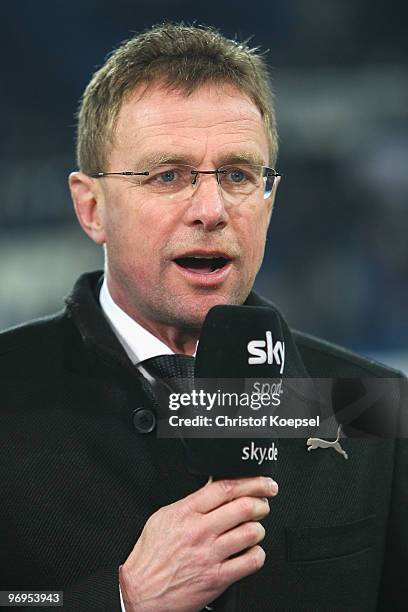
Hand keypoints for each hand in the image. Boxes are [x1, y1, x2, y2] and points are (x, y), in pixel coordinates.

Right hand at [119, 476, 277, 610]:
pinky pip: (251, 562)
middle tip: (262, 505)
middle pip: (243, 507)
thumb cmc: (150, 556)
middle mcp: (199, 532)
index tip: (262, 483)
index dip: (250, 482)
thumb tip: (214, 487)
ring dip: (259, 529)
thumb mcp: (163, 517)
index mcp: (186, 512)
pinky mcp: (217, 579)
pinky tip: (251, 552)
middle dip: (260, 503)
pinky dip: (257, 554)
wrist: (139, 593)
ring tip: (254, 529)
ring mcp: (210, 555)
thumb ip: (191, 502)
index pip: (225, 488)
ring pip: (251, 532)